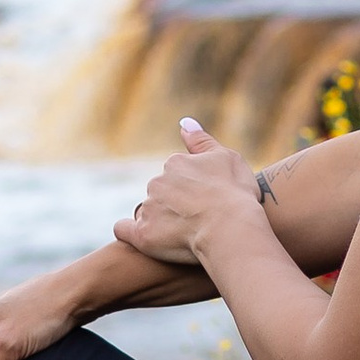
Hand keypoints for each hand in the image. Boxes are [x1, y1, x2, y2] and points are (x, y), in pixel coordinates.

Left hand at [113, 118, 265, 271]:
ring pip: (149, 212)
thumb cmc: (235, 193)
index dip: (192, 189)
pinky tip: (142, 236)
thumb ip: (201, 140)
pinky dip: (129, 232)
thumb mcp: (226, 158)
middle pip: (162, 193)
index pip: (177, 175)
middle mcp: (157, 182)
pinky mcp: (143, 234)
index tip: (206, 201)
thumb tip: (183, 123)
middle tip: (197, 220)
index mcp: (176, 164)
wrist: (230, 228)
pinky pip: (125, 230)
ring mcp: (149, 208)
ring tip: (185, 236)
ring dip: (161, 221)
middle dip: (175, 204)